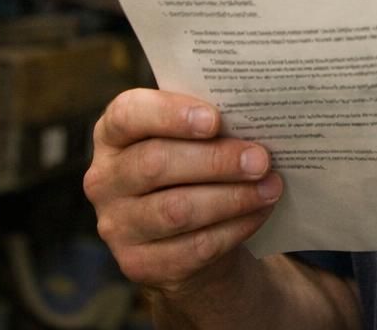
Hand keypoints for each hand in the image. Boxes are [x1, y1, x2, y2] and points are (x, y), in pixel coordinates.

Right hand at [83, 88, 282, 295]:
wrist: (189, 234)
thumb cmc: (194, 169)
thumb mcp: (192, 140)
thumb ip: (209, 124)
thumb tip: (256, 117)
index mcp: (114, 134)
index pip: (128, 114)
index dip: (170, 114)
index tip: (215, 119)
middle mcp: (105, 180)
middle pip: (155, 164)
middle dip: (216, 160)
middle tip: (260, 159)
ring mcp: (117, 225)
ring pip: (176, 210)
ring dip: (232, 197)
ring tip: (271, 186)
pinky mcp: (138, 263)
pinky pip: (193, 246)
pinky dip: (235, 228)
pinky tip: (260, 212)